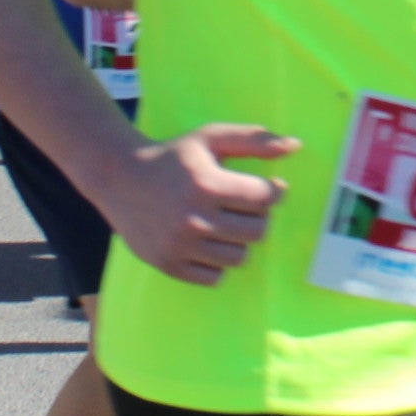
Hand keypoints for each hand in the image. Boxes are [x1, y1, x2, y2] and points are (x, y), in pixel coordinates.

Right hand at [106, 126, 297, 285]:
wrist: (119, 178)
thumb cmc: (173, 157)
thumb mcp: (210, 137)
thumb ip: (254, 140)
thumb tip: (296, 146)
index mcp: (207, 184)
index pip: (265, 198)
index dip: (274, 192)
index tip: (266, 188)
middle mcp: (194, 218)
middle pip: (258, 232)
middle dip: (258, 217)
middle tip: (244, 206)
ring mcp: (180, 246)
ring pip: (239, 258)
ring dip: (239, 241)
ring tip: (224, 223)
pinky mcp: (169, 265)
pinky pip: (215, 277)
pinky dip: (216, 262)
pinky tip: (206, 241)